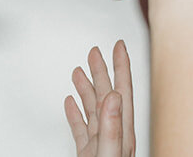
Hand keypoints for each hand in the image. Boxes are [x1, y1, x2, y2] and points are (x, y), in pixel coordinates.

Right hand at [64, 41, 134, 156]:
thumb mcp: (110, 152)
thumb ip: (112, 127)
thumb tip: (114, 96)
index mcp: (121, 132)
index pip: (122, 90)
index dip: (121, 66)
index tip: (119, 46)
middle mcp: (112, 134)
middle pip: (106, 94)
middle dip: (100, 71)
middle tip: (95, 52)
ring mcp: (99, 144)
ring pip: (92, 109)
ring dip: (85, 89)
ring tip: (78, 72)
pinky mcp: (87, 153)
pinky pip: (80, 128)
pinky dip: (74, 114)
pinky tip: (70, 103)